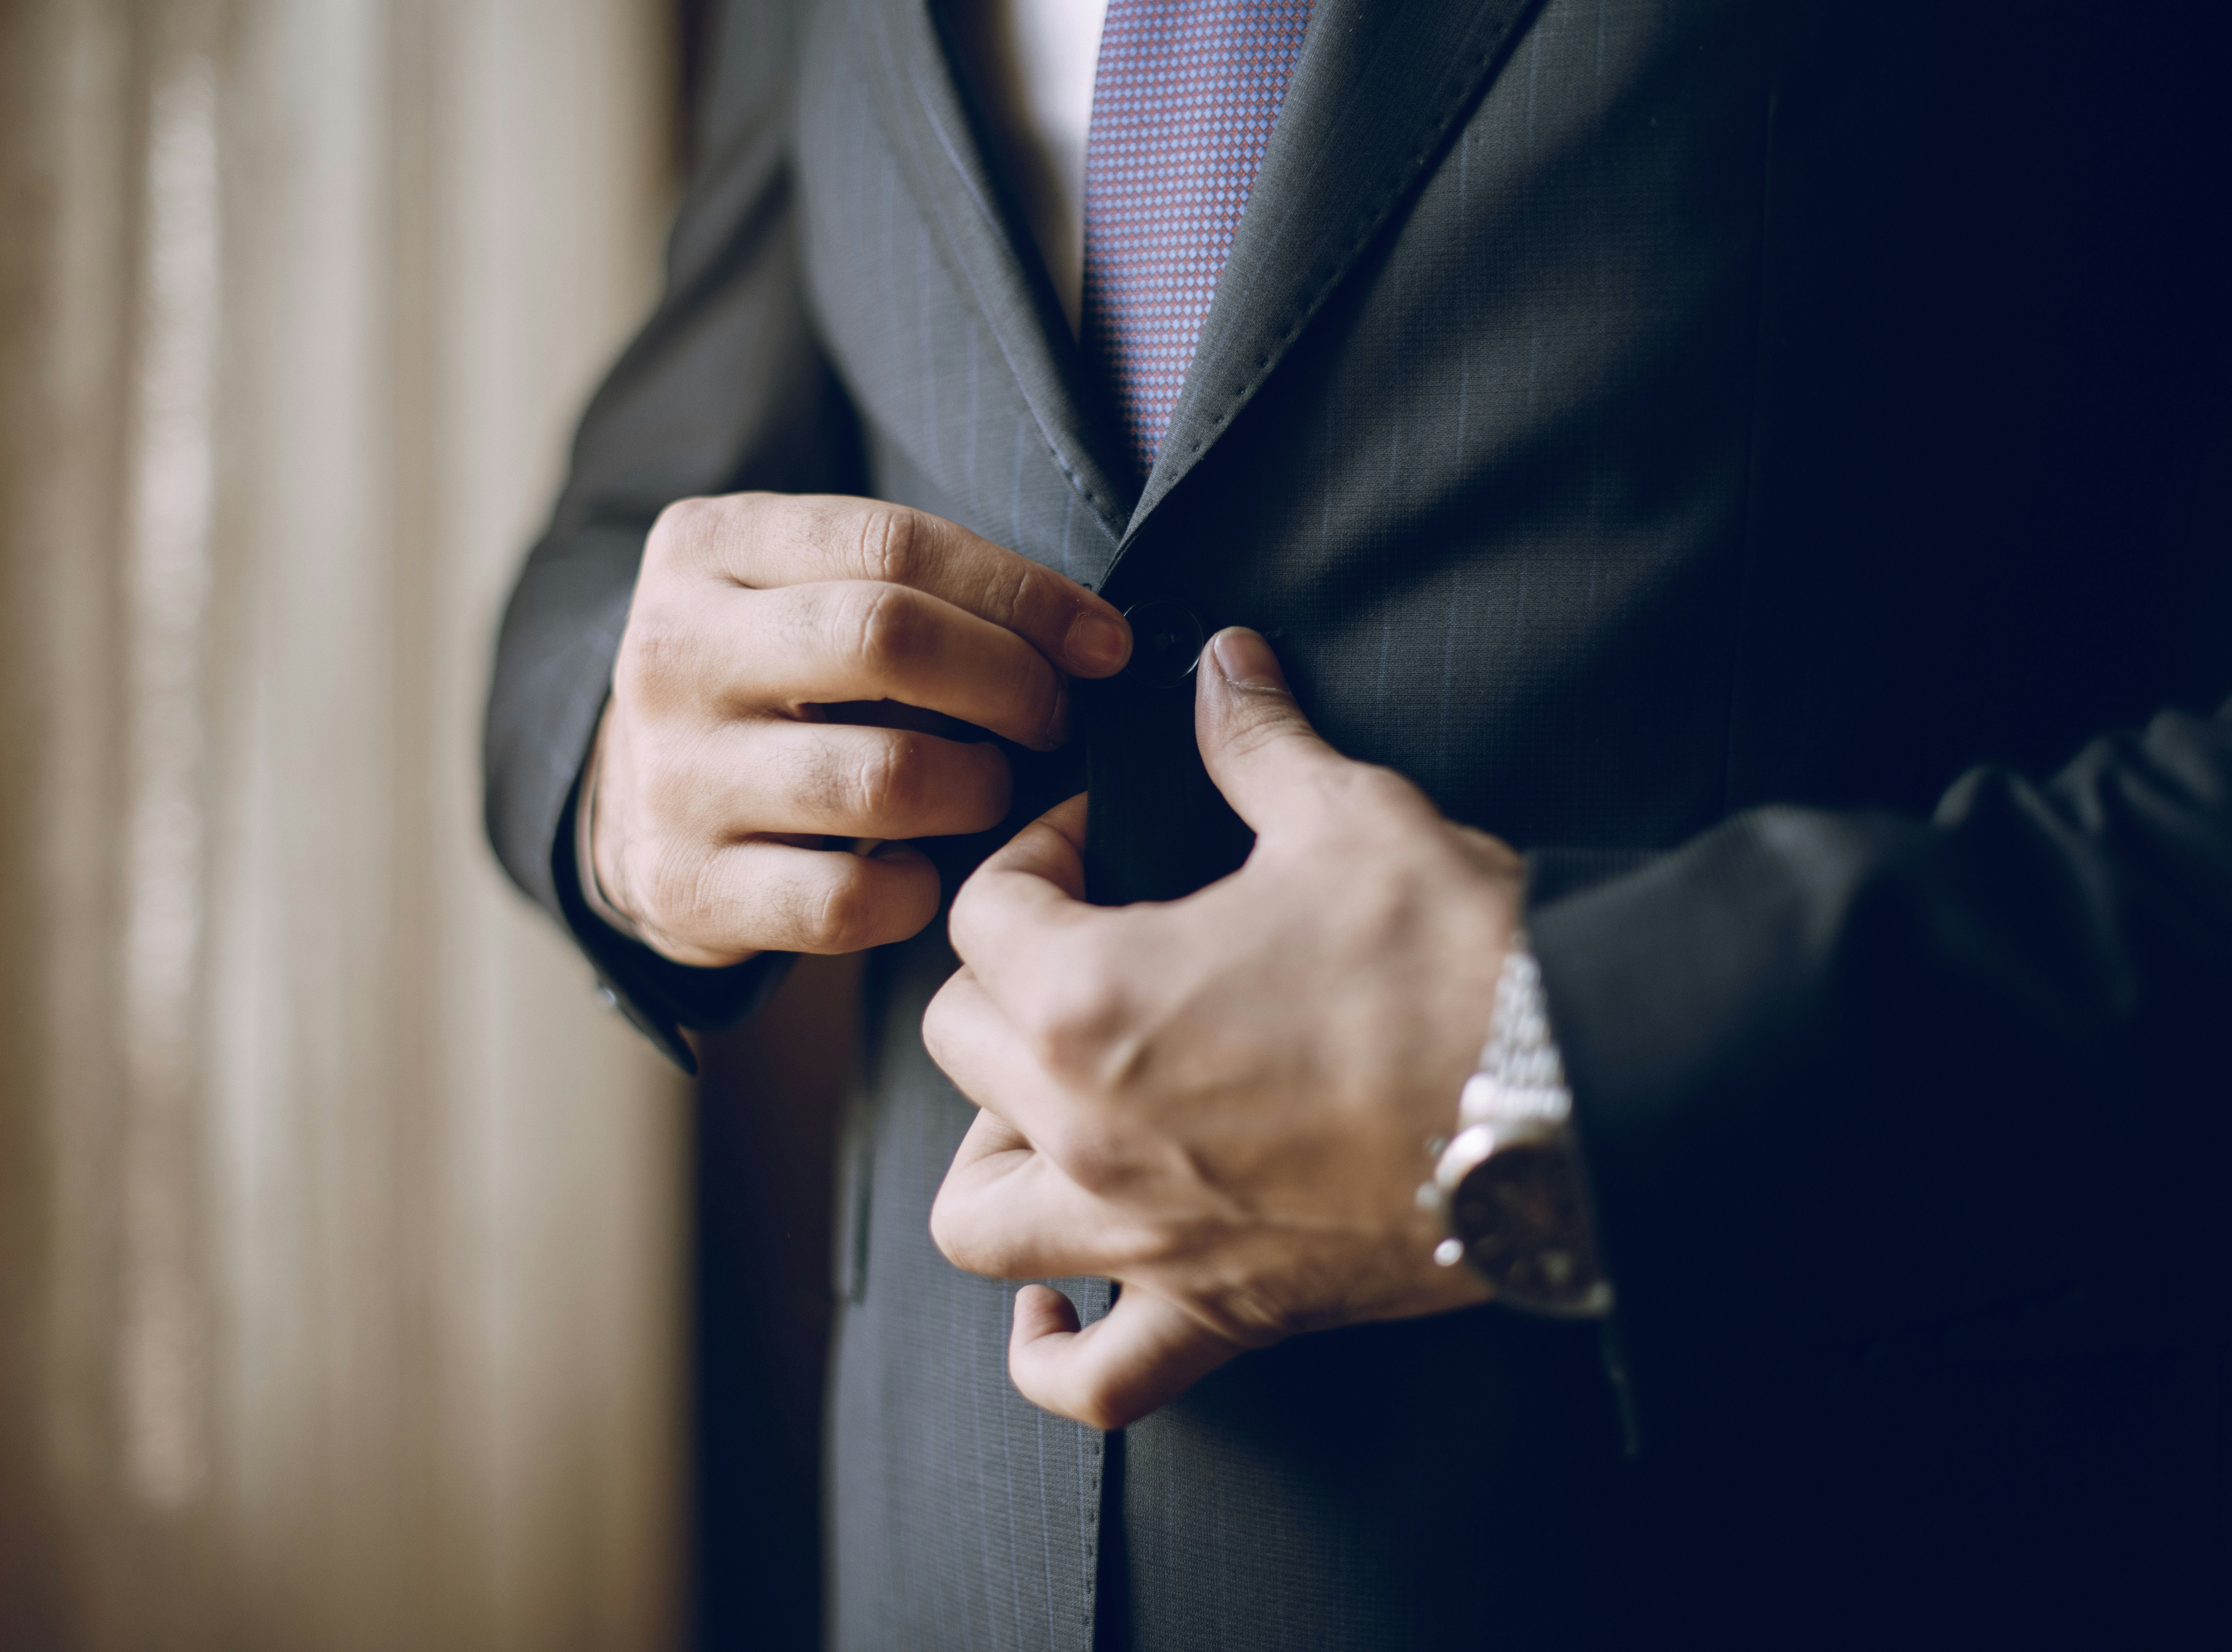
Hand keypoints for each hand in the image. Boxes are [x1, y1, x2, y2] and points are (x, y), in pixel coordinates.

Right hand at [593, 493, 1130, 966]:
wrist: (633, 805)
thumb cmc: (768, 687)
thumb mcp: (801, 593)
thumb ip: (909, 586)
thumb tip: (1089, 640)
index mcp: (705, 548)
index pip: (895, 545)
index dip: (1024, 594)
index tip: (1102, 643)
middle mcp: (672, 653)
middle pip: (887, 638)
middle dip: (1011, 681)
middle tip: (1056, 717)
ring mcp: (672, 775)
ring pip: (884, 777)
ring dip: (978, 788)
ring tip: (990, 788)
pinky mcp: (686, 885)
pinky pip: (847, 901)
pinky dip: (916, 892)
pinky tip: (923, 870)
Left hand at [924, 627, 1521, 1428]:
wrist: (1578, 1090)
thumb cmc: (1457, 956)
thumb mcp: (1348, 817)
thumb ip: (1256, 742)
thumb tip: (1221, 661)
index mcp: (1090, 998)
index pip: (986, 912)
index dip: (1035, 853)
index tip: (1095, 843)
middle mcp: (1087, 1130)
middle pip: (959, 1046)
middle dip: (1003, 980)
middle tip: (1079, 946)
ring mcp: (1146, 1238)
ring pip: (978, 1217)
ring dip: (989, 1157)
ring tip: (1037, 1109)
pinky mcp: (1224, 1314)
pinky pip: (1095, 1380)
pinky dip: (1057, 1354)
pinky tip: (1058, 1312)